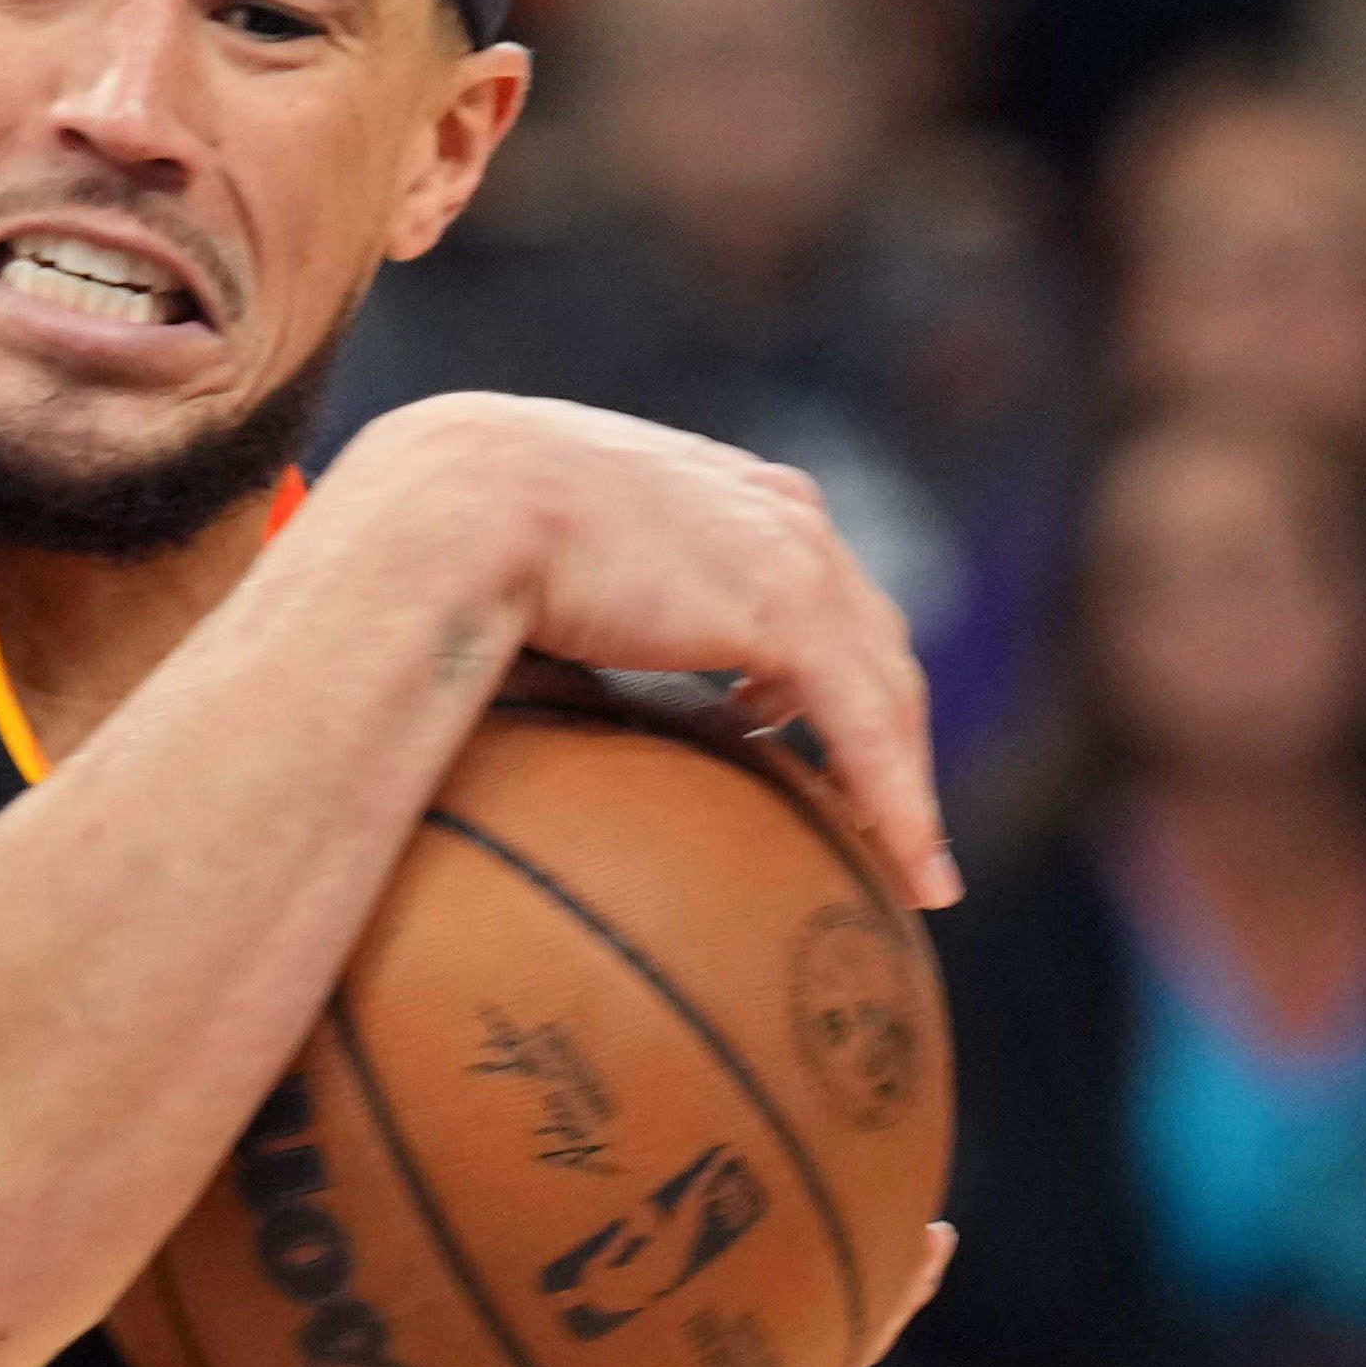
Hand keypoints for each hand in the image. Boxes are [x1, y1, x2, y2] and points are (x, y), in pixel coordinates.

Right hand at [337, 392, 953, 905]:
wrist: (454, 502)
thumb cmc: (447, 525)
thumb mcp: (522, 543)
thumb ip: (551, 592)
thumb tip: (495, 681)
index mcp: (716, 487)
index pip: (802, 575)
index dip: (812, 651)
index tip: (784, 718)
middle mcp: (774, 510)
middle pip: (867, 632)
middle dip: (881, 720)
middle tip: (875, 806)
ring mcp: (794, 557)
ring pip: (886, 689)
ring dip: (905, 780)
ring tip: (913, 866)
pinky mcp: (791, 614)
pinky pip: (868, 732)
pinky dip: (902, 807)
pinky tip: (918, 879)